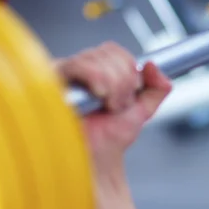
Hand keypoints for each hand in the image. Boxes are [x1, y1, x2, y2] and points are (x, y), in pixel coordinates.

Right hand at [56, 42, 171, 172]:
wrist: (97, 158)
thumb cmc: (110, 138)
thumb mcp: (142, 110)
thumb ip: (156, 88)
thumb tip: (152, 65)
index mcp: (97, 71)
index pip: (113, 50)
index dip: (129, 70)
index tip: (128, 97)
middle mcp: (79, 69)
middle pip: (107, 52)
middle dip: (122, 82)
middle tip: (116, 106)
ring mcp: (64, 74)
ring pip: (96, 59)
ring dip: (111, 86)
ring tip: (105, 107)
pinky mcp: (52, 81)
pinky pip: (78, 65)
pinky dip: (97, 79)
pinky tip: (98, 97)